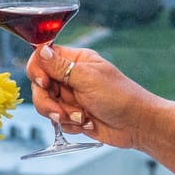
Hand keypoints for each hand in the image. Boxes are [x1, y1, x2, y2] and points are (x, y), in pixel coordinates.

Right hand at [25, 43, 158, 149]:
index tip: (44, 83)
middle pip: (39, 85)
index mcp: (75, 60)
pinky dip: (69, 124)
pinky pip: (57, 120)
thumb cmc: (120, 97)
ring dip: (61, 114)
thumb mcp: (87, 78)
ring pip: (46, 104)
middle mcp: (70, 76)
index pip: (42, 58)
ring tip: (81, 117)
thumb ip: (60, 66)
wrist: (137, 125)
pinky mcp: (73, 114)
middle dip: (48, 101)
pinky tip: (86, 123)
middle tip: (60, 112)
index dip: (37, 72)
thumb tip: (40, 50)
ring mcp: (71, 96)